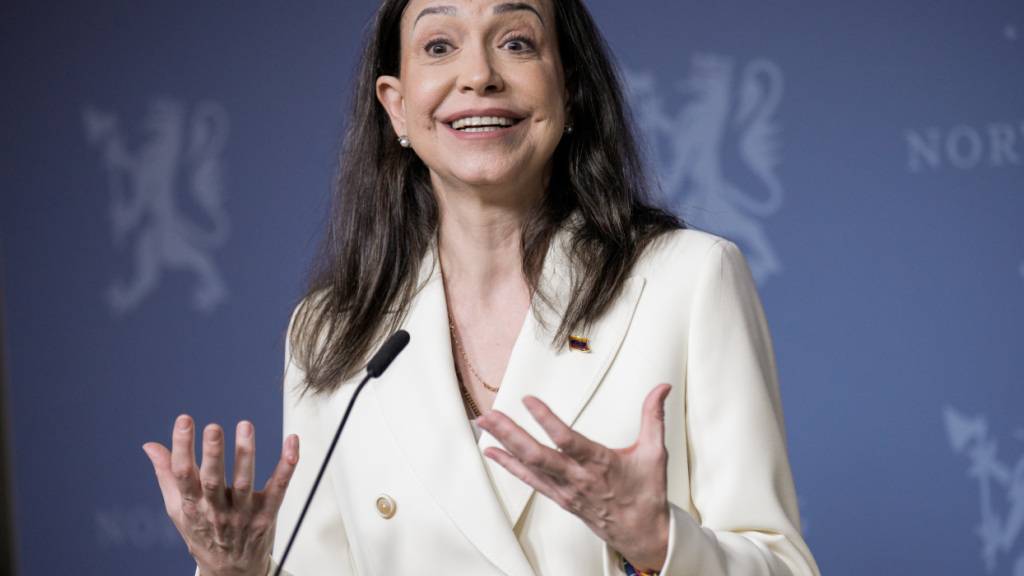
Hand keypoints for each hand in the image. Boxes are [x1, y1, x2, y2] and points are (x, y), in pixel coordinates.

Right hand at [143, 415, 298, 575]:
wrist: (230, 571)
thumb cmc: (202, 532)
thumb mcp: (178, 508)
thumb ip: (167, 474)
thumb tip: (150, 445)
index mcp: (192, 505)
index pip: (183, 474)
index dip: (182, 447)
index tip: (184, 420)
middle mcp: (217, 510)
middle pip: (213, 480)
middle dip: (213, 454)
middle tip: (213, 428)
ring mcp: (243, 513)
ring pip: (245, 482)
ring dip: (245, 454)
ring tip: (245, 426)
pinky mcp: (267, 514)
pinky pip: (279, 487)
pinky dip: (287, 464)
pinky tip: (291, 441)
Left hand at [477, 383, 672, 572]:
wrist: (641, 534)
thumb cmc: (647, 493)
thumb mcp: (655, 453)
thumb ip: (654, 417)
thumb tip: (662, 387)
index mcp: (600, 464)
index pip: (567, 440)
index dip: (546, 420)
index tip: (528, 400)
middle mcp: (578, 478)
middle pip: (537, 455)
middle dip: (510, 433)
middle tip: (488, 414)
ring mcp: (566, 490)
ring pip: (529, 466)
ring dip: (504, 443)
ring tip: (483, 423)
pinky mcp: (560, 498)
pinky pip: (530, 480)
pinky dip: (509, 465)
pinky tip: (492, 451)